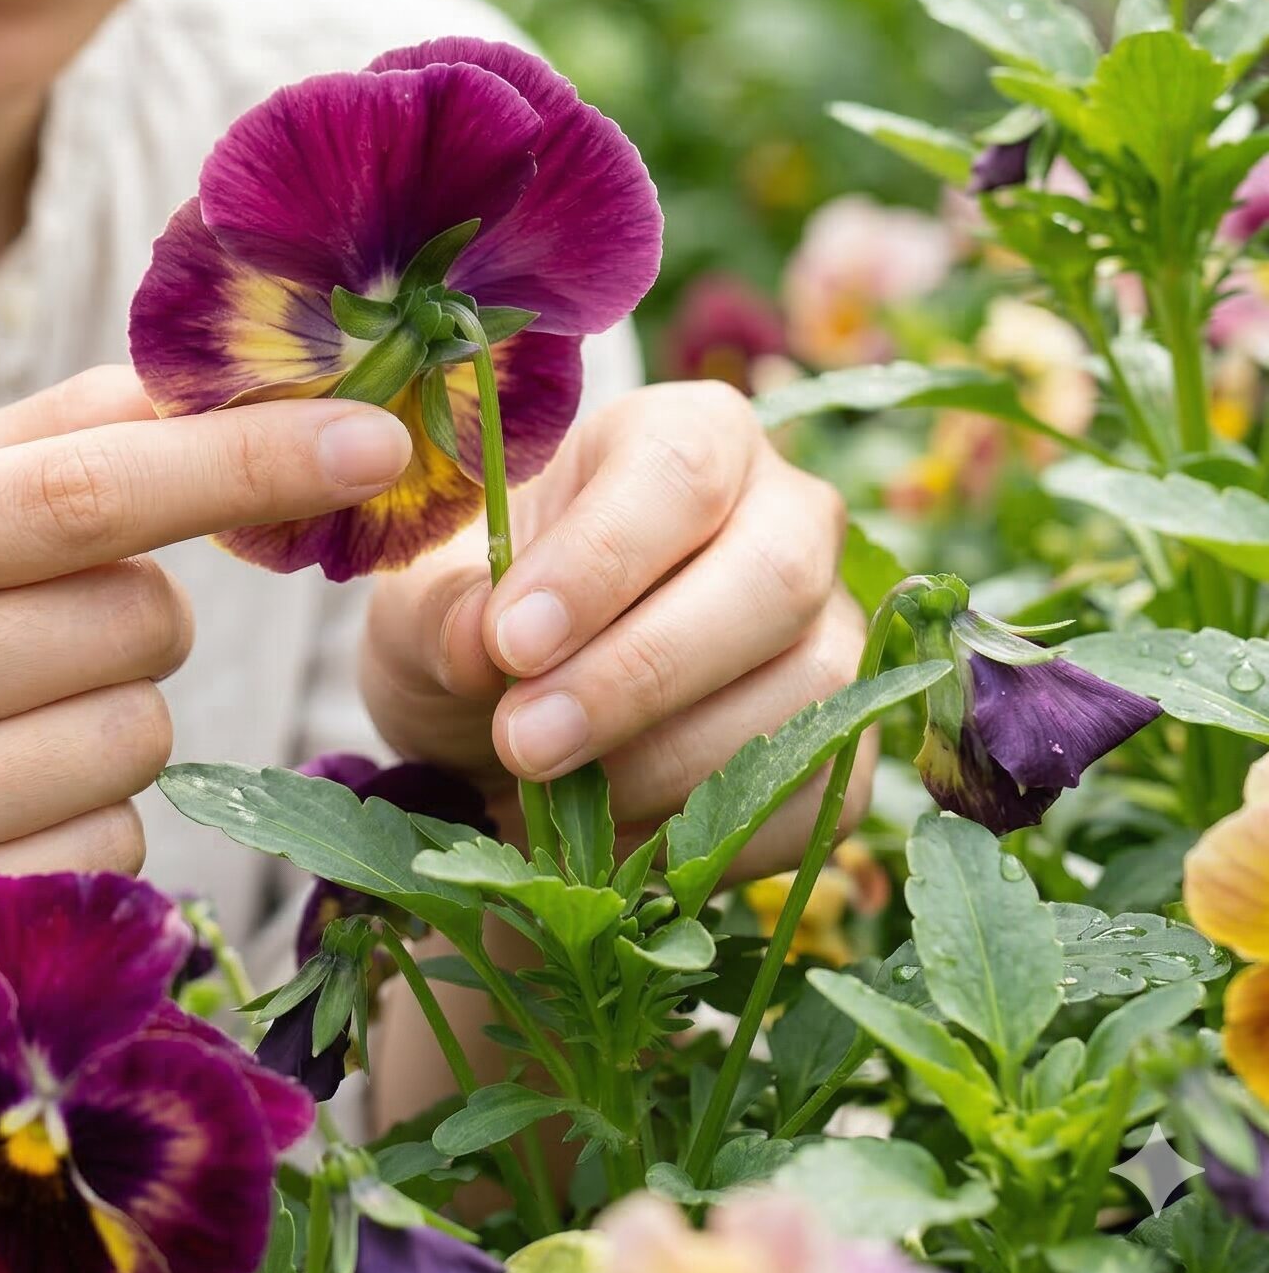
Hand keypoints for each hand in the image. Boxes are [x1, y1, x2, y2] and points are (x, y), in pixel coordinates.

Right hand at [0, 368, 414, 1051]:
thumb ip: (52, 445)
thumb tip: (224, 376)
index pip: (77, 493)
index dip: (241, 460)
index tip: (374, 434)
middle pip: (138, 620)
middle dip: (142, 619)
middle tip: (35, 647)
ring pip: (144, 742)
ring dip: (114, 732)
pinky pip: (122, 856)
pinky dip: (93, 836)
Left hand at [362, 380, 867, 875]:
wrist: (510, 726)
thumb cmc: (480, 623)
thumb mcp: (426, 602)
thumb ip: (444, 609)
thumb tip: (481, 640)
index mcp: (686, 435)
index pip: (678, 470)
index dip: (601, 560)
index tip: (511, 642)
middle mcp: (788, 514)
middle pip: (771, 576)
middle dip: (640, 673)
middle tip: (522, 740)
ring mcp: (833, 627)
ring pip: (808, 689)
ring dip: (668, 759)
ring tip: (548, 792)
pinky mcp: (845, 740)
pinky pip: (816, 792)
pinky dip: (709, 831)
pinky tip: (608, 836)